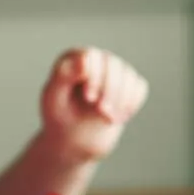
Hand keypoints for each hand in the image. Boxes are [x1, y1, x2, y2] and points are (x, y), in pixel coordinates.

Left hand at [39, 48, 147, 162]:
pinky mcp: (128, 85)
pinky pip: (139, 88)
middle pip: (114, 65)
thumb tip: (84, 58)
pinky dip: (131, 104)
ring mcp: (114, 71)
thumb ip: (63, 76)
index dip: (95, 76)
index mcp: (73, 58)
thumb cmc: (59, 117)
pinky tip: (118, 118)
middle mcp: (96, 60)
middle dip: (110, 90)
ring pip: (129, 76)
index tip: (89, 98)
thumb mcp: (54, 99)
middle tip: (102, 111)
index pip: (93, 56)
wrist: (73, 138)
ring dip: (121, 100)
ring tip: (108, 118)